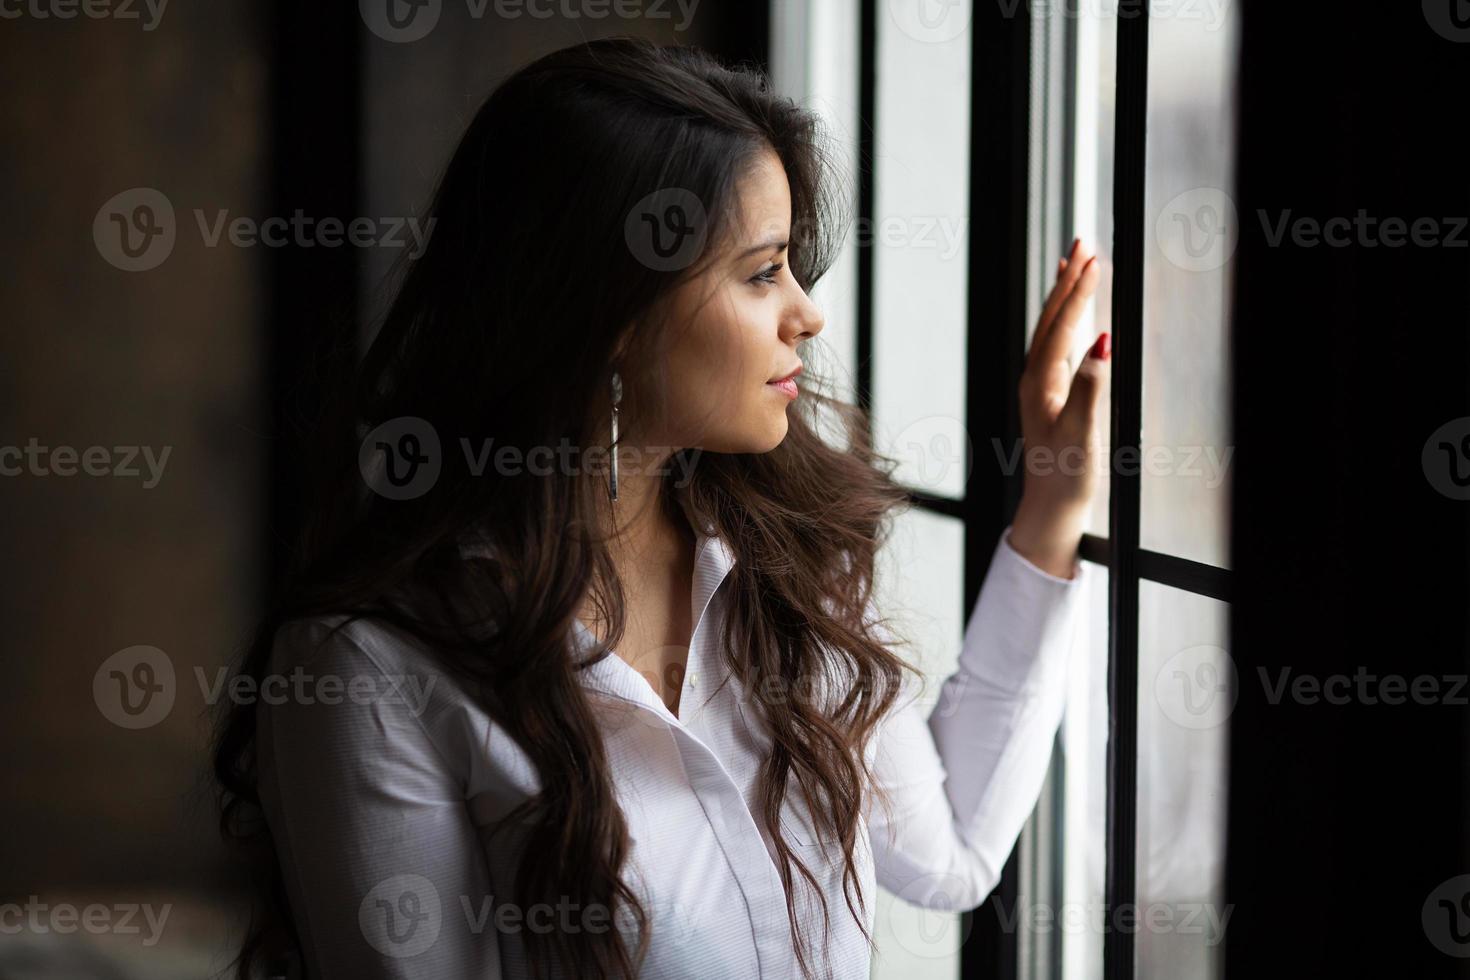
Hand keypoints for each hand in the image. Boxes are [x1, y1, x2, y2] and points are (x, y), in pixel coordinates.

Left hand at [1008, 237, 1110, 578]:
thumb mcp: (1084, 433)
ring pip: (1051, 329)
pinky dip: (1067, 321)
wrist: (1050, 509)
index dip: (1080, 291)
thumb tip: (1102, 342)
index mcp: (1041, 383)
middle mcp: (1035, 379)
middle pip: (1051, 318)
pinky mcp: (1050, 397)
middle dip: (1068, 279)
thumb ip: (1092, 386)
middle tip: (1083, 241)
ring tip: (1075, 263)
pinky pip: (1056, 346)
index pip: (1062, 325)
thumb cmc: (1068, 476)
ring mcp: (1040, 387)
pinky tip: (1077, 317)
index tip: (1096, 258)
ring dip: (1065, 295)